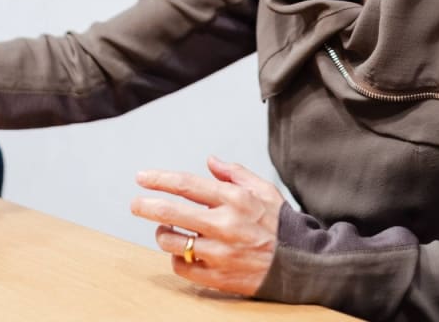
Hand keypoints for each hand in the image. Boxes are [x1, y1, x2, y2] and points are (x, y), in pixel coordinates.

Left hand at [131, 155, 283, 295]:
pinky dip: (178, 259)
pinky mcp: (219, 278)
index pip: (187, 184)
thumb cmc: (280, 225)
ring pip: (172, 242)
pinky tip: (185, 252)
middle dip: (146, 206)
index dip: (160, 179)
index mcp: (234, 200)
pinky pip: (183, 267)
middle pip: (171, 212)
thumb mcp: (263, 190)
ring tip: (166, 230)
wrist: (303, 264)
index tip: (142, 177)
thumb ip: (235, 173)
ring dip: (163, 234)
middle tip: (136, 204)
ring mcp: (220, 254)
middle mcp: (224, 225)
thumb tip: (210, 161)